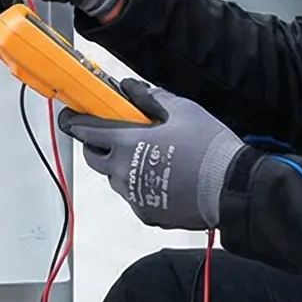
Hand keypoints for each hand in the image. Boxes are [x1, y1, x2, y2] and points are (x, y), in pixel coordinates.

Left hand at [56, 81, 242, 230]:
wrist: (231, 187)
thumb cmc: (208, 146)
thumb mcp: (182, 110)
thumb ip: (150, 98)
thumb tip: (130, 88)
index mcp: (126, 143)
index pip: (86, 131)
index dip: (75, 122)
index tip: (70, 117)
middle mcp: (122, 172)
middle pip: (93, 158)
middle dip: (97, 145)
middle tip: (115, 136)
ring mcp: (133, 196)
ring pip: (114, 178)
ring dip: (121, 167)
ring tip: (148, 158)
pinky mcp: (147, 213)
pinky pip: (134, 197)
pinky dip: (140, 187)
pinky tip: (163, 179)